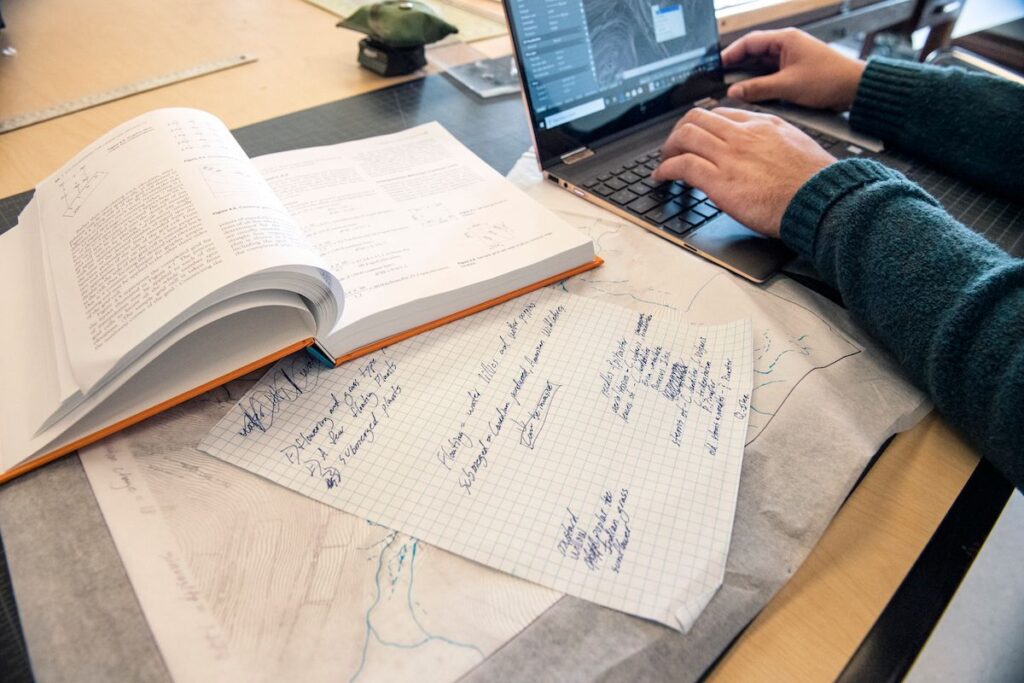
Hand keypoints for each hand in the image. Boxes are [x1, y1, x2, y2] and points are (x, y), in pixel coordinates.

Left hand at [652, 107, 835, 237]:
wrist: (820, 198)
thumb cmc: (814, 182)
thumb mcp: (795, 146)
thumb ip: (772, 143)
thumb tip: (760, 153)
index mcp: (763, 124)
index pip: (722, 113)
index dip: (703, 124)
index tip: (697, 134)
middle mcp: (743, 135)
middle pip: (697, 118)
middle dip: (679, 131)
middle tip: (674, 145)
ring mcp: (729, 155)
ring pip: (685, 136)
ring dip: (668, 148)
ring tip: (665, 160)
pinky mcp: (719, 180)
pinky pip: (682, 166)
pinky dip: (665, 169)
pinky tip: (661, 176)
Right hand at [722, 28, 865, 110]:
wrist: (855, 89)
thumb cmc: (830, 79)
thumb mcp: (788, 86)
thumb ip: (758, 89)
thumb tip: (734, 92)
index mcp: (785, 40)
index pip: (749, 42)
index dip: (730, 54)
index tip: (716, 66)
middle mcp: (787, 47)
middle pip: (753, 55)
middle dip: (737, 69)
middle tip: (722, 83)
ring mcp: (791, 60)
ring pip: (761, 69)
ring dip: (750, 80)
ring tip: (737, 92)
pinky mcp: (794, 74)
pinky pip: (771, 78)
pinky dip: (761, 86)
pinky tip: (755, 96)